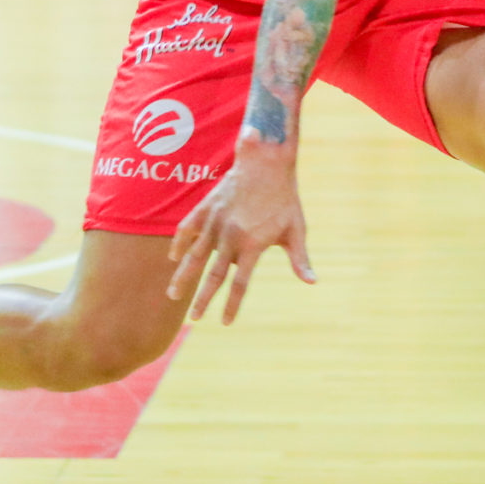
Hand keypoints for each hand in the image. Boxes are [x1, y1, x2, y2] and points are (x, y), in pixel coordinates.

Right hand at [167, 144, 313, 323]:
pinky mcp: (206, 207)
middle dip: (202, 299)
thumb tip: (311, 282)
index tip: (225, 323)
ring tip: (172, 295)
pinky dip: (179, 244)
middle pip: (213, 275)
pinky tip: (173, 258)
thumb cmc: (285, 197)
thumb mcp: (296, 228)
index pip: (240, 283)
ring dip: (183, 277)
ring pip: (194, 255)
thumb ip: (299, 258)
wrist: (267, 161)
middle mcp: (230, 236)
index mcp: (252, 245)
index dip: (232, 305)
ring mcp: (215, 221)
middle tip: (193, 319)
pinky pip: (187, 229)